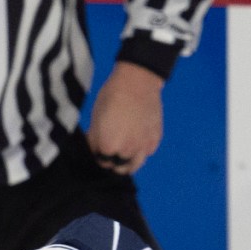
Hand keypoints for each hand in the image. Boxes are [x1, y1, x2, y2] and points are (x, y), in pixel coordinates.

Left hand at [85, 60, 162, 174]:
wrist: (137, 82)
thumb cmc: (111, 98)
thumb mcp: (95, 121)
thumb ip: (95, 141)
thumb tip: (96, 150)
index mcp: (109, 147)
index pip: (102, 162)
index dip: (99, 154)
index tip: (99, 146)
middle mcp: (128, 151)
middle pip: (118, 167)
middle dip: (113, 159)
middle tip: (111, 147)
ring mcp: (144, 146)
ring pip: (135, 165)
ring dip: (128, 161)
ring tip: (124, 150)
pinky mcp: (156, 139)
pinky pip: (147, 153)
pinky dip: (142, 150)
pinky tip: (137, 138)